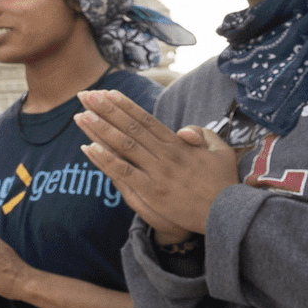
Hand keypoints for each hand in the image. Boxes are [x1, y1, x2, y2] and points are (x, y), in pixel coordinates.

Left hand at [73, 89, 239, 243]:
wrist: (227, 214)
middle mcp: (165, 155)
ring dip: (100, 130)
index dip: (125, 105)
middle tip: (85, 95)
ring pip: (124, 146)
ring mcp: (158, 173)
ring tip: (81, 115)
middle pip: (130, 127)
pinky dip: (106, 160)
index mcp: (179, 145)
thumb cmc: (222, 182)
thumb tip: (183, 130)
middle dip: (106, 110)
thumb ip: (202, 135)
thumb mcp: (220, 152)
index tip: (107, 93)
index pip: (146, 120)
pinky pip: (124, 172)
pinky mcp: (152, 191)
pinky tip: (89, 148)